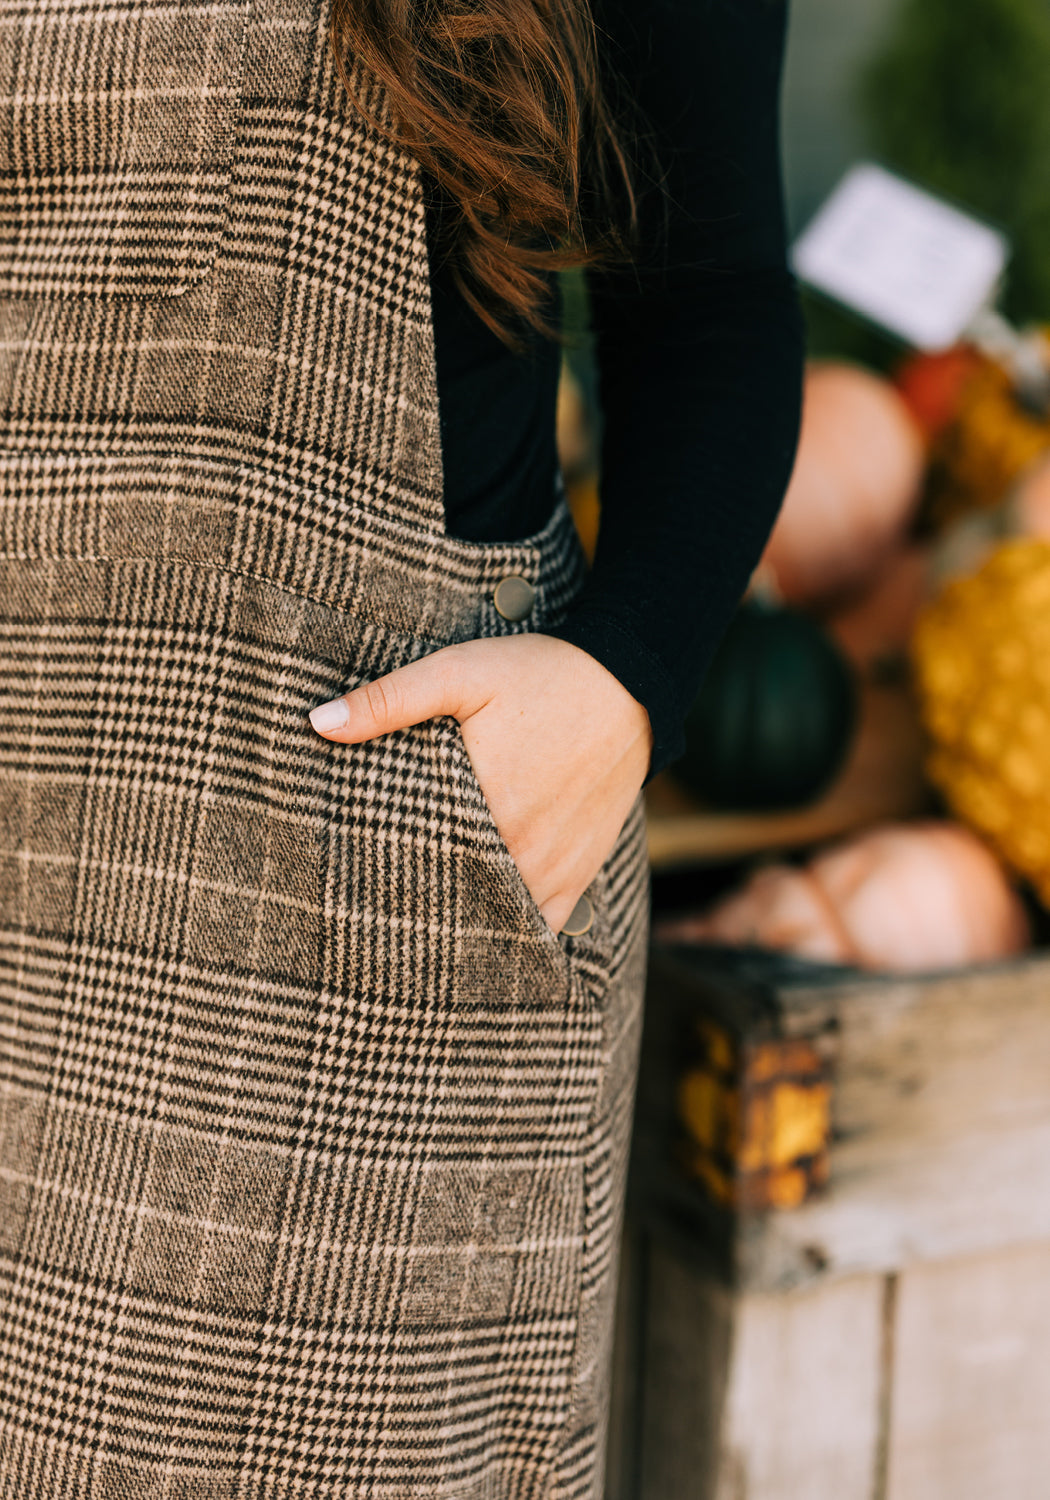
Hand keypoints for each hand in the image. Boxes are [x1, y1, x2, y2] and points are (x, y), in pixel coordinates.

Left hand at [308, 634, 652, 933]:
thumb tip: (317, 723)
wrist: (630, 684)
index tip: (344, 874)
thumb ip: (388, 700)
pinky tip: (476, 925)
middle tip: (367, 906)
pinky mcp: (575, 877)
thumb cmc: (540, 675)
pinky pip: (535, 927)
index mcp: (481, 806)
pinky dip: (506, 931)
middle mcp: (518, 850)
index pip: (408, 860)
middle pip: (446, 896)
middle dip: (408, 899)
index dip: (373, 871)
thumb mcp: (459, 672)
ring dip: (456, 916)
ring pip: (489, 918)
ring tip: (414, 917)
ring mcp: (549, 871)